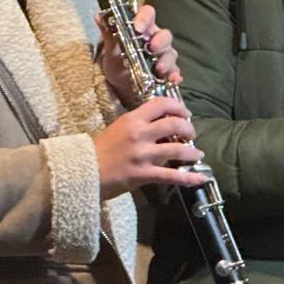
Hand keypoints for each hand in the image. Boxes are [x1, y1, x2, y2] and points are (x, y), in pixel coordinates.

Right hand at [93, 96, 207, 199]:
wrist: (83, 172)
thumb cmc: (99, 150)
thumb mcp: (117, 129)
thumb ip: (138, 126)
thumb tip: (161, 128)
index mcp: (132, 120)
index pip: (161, 104)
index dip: (178, 107)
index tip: (184, 113)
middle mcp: (139, 134)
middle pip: (174, 124)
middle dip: (188, 128)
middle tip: (191, 133)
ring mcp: (143, 155)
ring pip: (177, 149)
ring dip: (192, 152)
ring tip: (197, 154)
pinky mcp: (144, 174)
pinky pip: (172, 176)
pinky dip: (189, 177)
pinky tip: (201, 178)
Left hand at [98, 4, 181, 105]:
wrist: (119, 85)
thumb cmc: (118, 61)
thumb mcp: (111, 49)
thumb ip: (108, 32)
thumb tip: (99, 16)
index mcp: (142, 28)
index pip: (148, 14)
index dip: (145, 18)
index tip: (138, 27)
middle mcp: (156, 39)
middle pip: (164, 34)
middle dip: (160, 41)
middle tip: (151, 48)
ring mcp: (163, 56)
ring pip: (171, 53)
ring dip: (166, 60)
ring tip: (159, 68)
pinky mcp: (167, 72)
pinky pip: (175, 72)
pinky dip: (175, 75)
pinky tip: (173, 80)